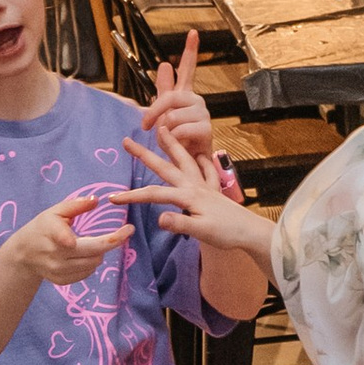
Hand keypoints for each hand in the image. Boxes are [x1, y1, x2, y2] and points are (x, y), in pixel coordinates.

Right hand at [2, 189, 131, 287]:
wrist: (23, 254)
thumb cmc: (42, 228)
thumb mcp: (54, 211)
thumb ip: (76, 205)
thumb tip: (96, 200)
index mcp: (52, 232)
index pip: (71, 239)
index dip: (98, 239)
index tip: (125, 230)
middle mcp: (55, 254)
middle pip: (95, 251)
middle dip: (114, 240)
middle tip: (128, 230)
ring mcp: (58, 270)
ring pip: (94, 263)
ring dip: (100, 252)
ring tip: (94, 242)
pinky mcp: (62, 281)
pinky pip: (88, 272)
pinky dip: (91, 262)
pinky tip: (84, 255)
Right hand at [119, 124, 268, 260]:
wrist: (251, 233)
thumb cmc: (226, 234)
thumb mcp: (201, 232)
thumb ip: (180, 224)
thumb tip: (159, 218)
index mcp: (188, 196)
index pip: (154, 194)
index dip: (132, 196)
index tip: (112, 199)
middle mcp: (194, 186)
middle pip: (165, 167)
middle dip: (144, 154)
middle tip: (127, 141)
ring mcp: (205, 186)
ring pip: (184, 160)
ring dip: (171, 146)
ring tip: (162, 130)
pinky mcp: (214, 190)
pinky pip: (206, 170)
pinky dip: (202, 160)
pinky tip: (200, 155)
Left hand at [146, 29, 215, 166]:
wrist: (189, 164)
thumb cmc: (177, 140)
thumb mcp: (164, 114)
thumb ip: (164, 90)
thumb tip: (164, 64)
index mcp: (185, 96)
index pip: (189, 69)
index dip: (191, 50)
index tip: (193, 32)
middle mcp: (197, 101)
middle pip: (170, 97)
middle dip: (154, 113)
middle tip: (146, 126)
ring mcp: (203, 114)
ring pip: (172, 116)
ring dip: (164, 132)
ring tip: (171, 139)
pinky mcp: (206, 129)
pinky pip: (180, 129)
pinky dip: (173, 139)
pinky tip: (181, 144)